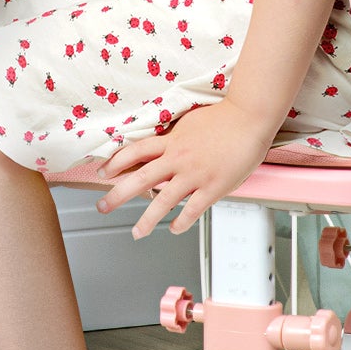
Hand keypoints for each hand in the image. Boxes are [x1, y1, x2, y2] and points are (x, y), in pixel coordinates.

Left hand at [95, 103, 277, 237]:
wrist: (248, 118)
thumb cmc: (223, 117)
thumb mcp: (188, 123)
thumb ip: (173, 138)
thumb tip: (161, 146)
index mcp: (171, 141)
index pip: (134, 152)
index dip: (115, 163)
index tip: (102, 173)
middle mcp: (177, 158)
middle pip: (140, 178)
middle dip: (117, 195)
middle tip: (102, 206)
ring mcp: (194, 174)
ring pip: (163, 200)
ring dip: (147, 219)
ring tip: (137, 232)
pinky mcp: (213, 187)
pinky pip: (193, 210)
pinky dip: (181, 222)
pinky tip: (174, 229)